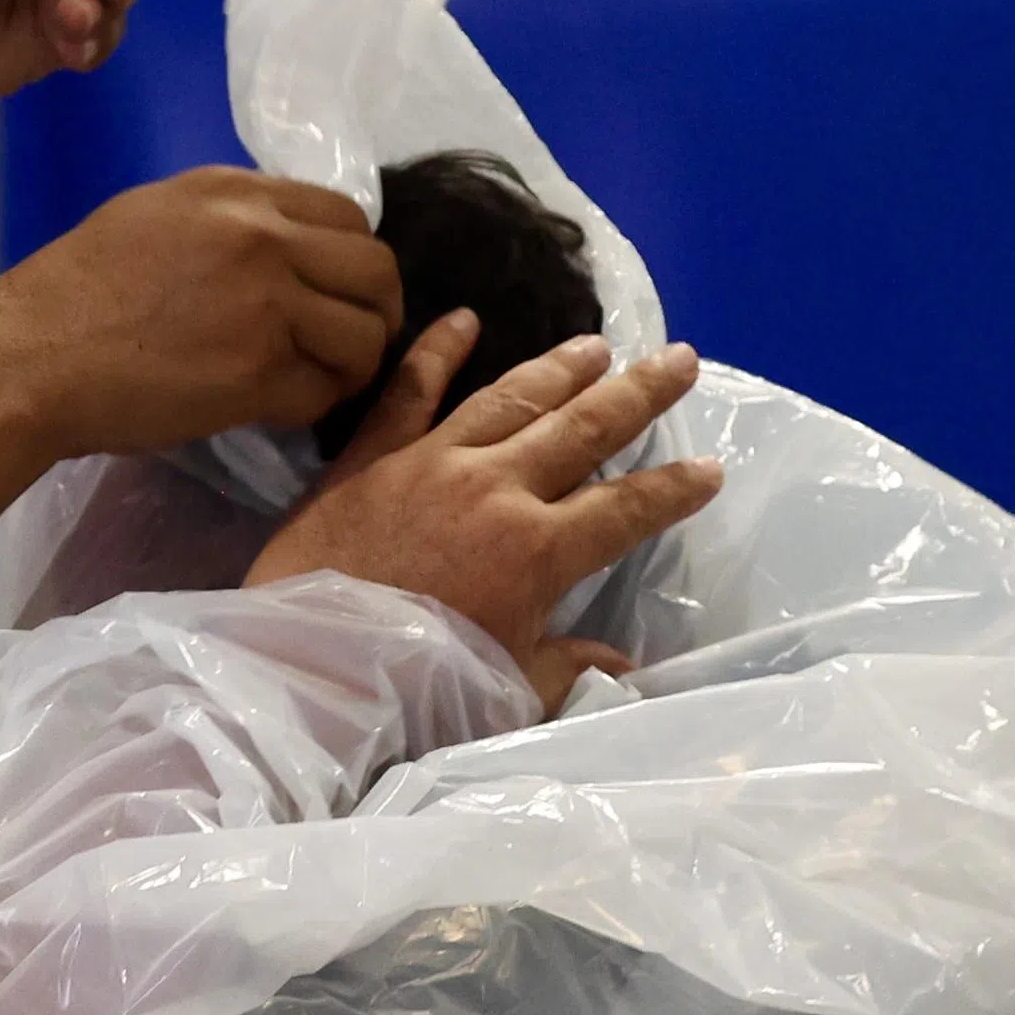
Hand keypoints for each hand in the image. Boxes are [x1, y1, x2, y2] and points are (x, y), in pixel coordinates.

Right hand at [0, 168, 400, 465]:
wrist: (26, 360)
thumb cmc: (72, 295)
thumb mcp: (153, 218)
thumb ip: (228, 221)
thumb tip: (286, 244)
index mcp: (234, 192)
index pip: (347, 214)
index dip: (353, 261)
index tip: (335, 295)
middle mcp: (260, 235)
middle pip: (375, 268)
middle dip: (376, 312)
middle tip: (351, 344)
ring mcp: (264, 303)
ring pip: (364, 333)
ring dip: (353, 365)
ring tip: (319, 383)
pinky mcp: (257, 371)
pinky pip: (323, 389)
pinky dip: (313, 405)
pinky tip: (280, 408)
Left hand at [248, 316, 724, 704]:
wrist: (302, 671)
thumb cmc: (409, 694)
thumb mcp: (504, 695)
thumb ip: (565, 671)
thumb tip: (621, 667)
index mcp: (537, 551)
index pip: (626, 510)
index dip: (673, 490)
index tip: (712, 468)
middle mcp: (495, 489)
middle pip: (582, 429)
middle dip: (637, 393)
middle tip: (680, 357)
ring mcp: (430, 464)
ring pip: (510, 399)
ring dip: (558, 369)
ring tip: (596, 344)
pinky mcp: (367, 459)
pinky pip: (408, 391)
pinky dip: (436, 350)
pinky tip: (463, 318)